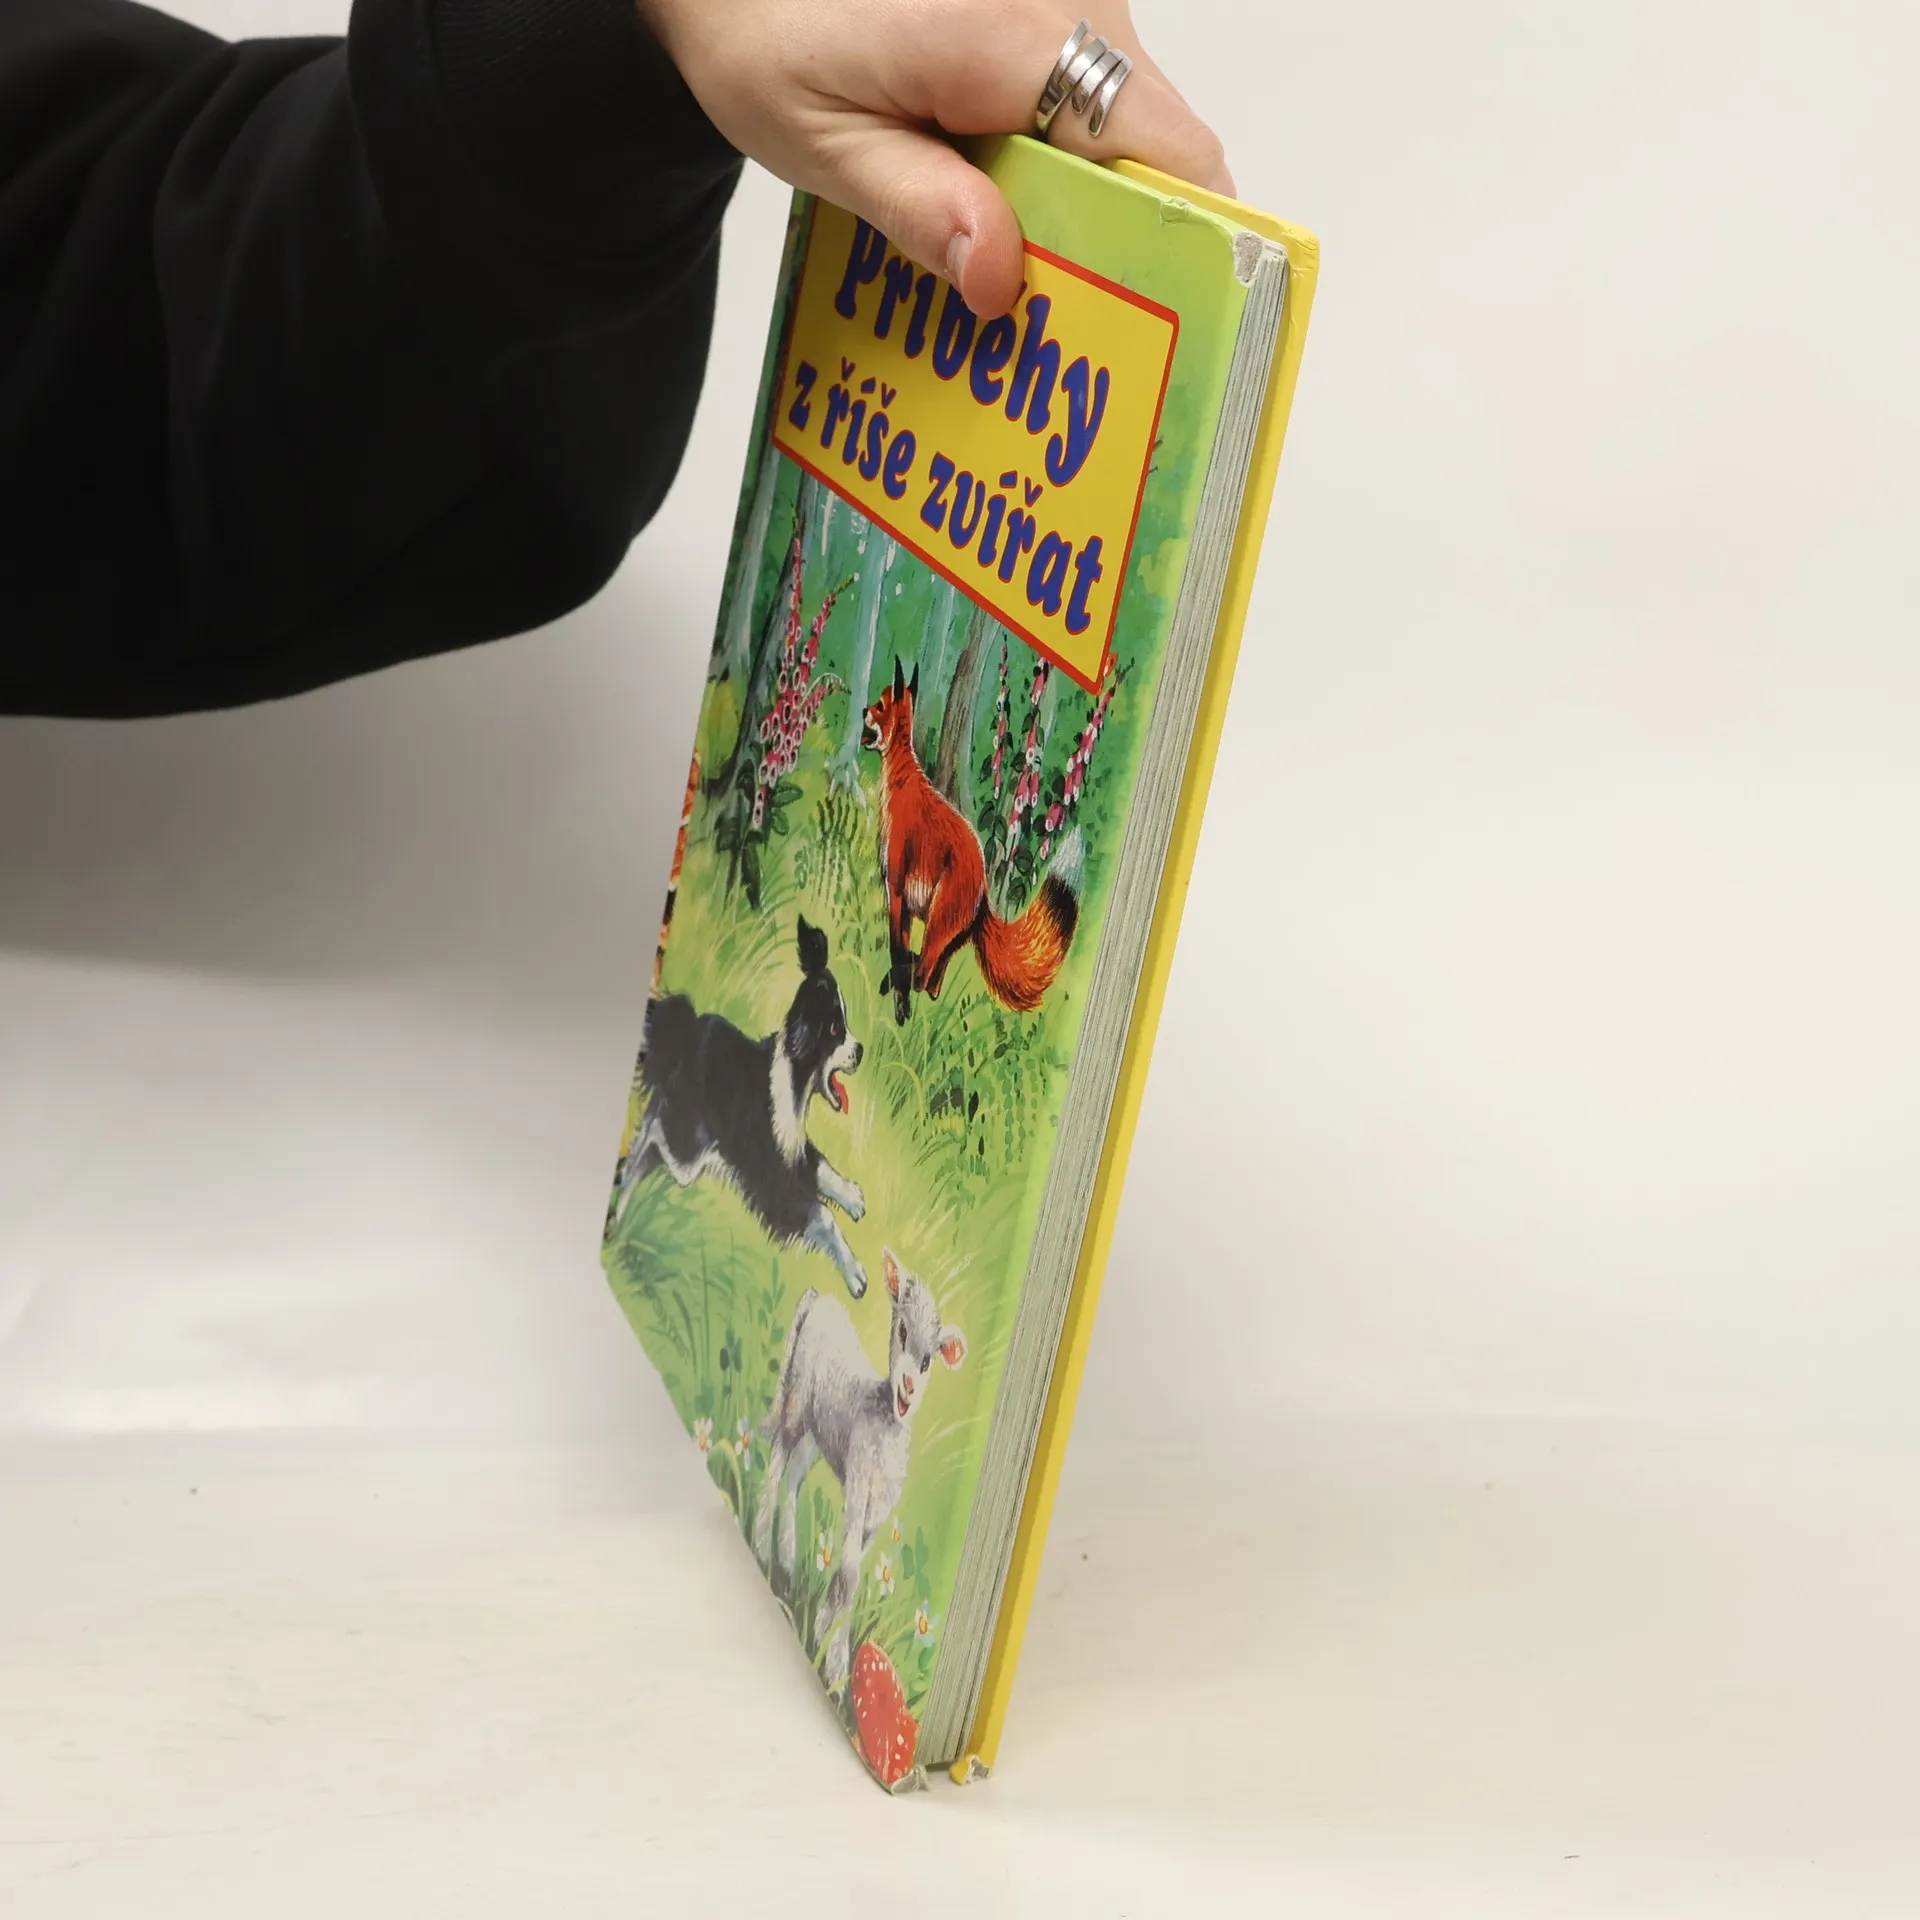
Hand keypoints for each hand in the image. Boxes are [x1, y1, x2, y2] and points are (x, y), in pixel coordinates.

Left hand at [636, 0, 1233, 316]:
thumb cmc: (761, 27)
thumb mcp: (818, 140)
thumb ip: (915, 208)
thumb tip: (1002, 280)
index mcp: (1017, 32)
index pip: (1166, 152)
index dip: (1176, 245)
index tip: (1152, 328)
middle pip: (1157, 145)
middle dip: (1123, 239)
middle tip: (1064, 325)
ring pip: (1129, 123)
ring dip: (1085, 202)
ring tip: (1018, 268)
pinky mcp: (1057, 2)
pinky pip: (1091, 94)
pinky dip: (1062, 158)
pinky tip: (999, 202)